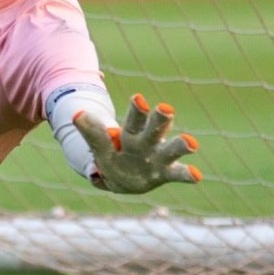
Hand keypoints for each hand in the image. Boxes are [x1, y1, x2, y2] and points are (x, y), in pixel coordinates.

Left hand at [73, 94, 201, 193]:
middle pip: (155, 129)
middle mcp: (148, 141)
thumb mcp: (101, 146)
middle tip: (165, 109)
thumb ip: (92, 133)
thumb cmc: (114, 155)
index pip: (134, 119)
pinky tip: (197, 176)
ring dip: (181, 145)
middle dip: (160, 120)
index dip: (136, 110)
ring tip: (191, 142)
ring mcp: (159, 157)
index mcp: (132, 132)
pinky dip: (187, 175)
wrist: (124, 176)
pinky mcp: (165, 173)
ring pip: (172, 149)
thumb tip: (75, 114)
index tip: (138, 98)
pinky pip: (178, 174)